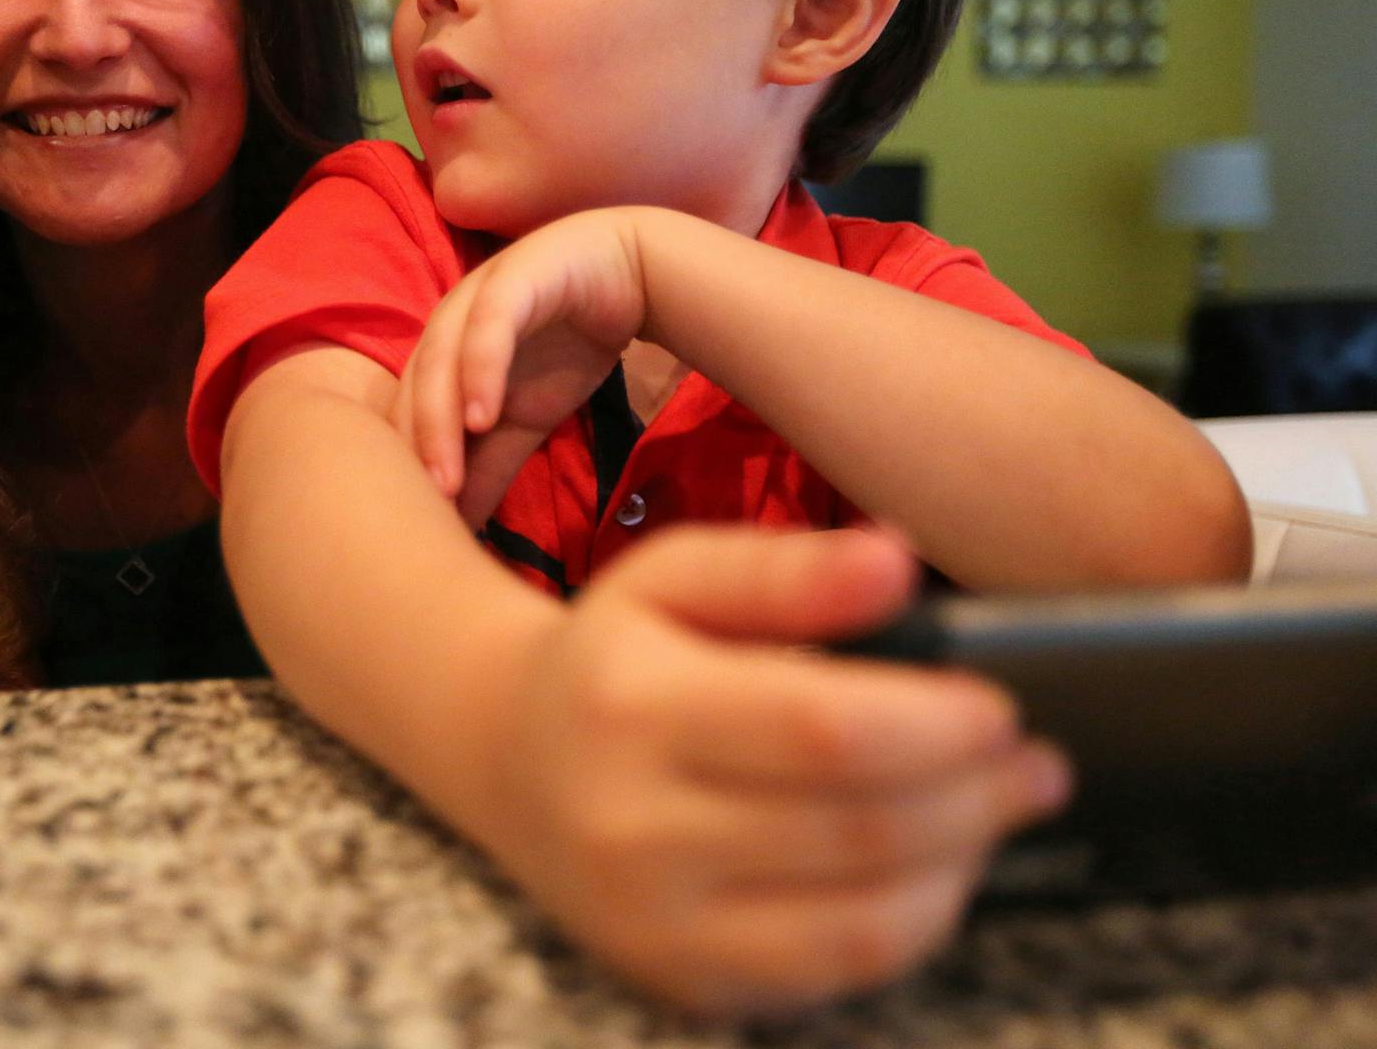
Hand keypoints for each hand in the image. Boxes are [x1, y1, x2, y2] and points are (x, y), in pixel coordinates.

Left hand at [394, 210, 647, 522]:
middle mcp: (447, 325)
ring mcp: (476, 296)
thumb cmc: (567, 345)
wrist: (631, 275)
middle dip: (415, 454)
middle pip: (416, 392)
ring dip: (438, 420)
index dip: (406, 469)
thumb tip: (460, 528)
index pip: (409, 415)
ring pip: (442, 359)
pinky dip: (481, 369)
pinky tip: (483, 415)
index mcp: (441, 357)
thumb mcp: (527, 420)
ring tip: (445, 479)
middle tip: (421, 513)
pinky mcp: (513, 276)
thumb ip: (491, 467)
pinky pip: (490, 325)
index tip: (412, 528)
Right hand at [462, 525, 1068, 1017]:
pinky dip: (911, 921)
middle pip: (857, 830)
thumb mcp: (674, 576)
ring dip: (961, 864)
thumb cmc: (614, 657)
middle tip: (1035, 760)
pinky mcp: (681, 981)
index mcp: (629, 706)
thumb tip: (895, 561)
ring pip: (861, 921)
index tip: (1000, 705)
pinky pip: (834, 972)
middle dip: (975, 796)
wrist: (509, 760)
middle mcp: (629, 827)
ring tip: (998, 808)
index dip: (936, 725)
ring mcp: (653, 921)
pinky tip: (937, 864)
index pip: (822, 730)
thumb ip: (785, 568)